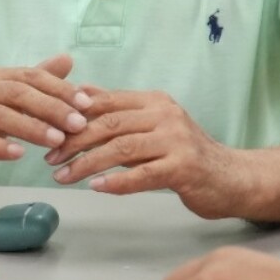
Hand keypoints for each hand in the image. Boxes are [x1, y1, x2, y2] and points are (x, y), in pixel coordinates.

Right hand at [0, 54, 89, 184]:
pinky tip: (18, 155)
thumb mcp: (1, 104)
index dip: (59, 88)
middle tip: (78, 124)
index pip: (29, 76)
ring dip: (30, 127)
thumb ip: (32, 84)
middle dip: (51, 107)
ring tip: (56, 140)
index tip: (86, 103)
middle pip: (16, 93)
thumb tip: (67, 60)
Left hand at [44, 88, 243, 214]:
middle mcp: (165, 115)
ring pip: (121, 148)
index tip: (48, 132)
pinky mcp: (184, 167)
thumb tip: (82, 92)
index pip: (106, 102)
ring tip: (64, 176)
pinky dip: (116, 181)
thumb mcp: (152, 125)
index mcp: (154, 101)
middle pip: (110, 124)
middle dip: (74, 141)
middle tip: (50, 158)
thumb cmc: (185, 155)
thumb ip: (119, 111)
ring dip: (87, 164)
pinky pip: (143, 174)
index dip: (73, 116)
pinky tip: (96, 187)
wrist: (231, 178)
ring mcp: (176, 140)